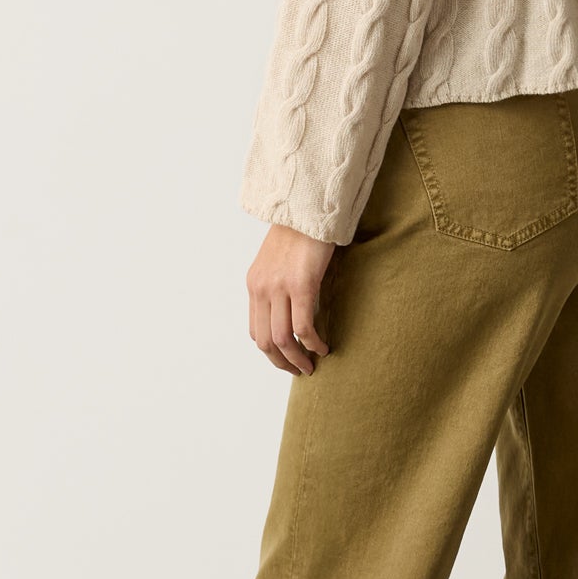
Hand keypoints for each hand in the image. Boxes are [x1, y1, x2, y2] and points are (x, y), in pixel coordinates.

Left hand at [248, 222, 336, 374]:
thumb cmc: (300, 233)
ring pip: (282, 339)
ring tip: (312, 366)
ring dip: (297, 359)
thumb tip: (290, 310)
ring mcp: (279, 287)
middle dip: (282, 362)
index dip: (270, 351)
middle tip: (300, 370)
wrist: (309, 208)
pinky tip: (323, 348)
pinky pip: (303, 327)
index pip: (255, 330)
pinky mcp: (301, 285)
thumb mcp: (277, 261)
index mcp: (254, 284)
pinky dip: (313, 343)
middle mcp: (261, 288)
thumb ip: (277, 285)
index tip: (287, 358)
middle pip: (265, 341)